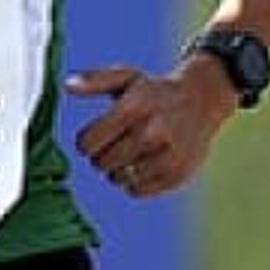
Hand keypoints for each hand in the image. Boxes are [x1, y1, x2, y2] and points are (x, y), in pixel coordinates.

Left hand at [68, 59, 232, 198]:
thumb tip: (67, 86)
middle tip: (115, 145)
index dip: (85, 142)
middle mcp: (152, 132)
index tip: (94, 137)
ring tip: (129, 155)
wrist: (202, 100)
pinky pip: (138, 191)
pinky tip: (143, 166)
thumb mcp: (127, 78)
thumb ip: (95, 80)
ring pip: (119, 179)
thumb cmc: (155, 91)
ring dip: (117, 171)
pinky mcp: (177, 174)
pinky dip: (134, 182)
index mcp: (135, 107)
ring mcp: (167, 155)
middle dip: (101, 156)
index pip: (88, 143)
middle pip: (102, 163)